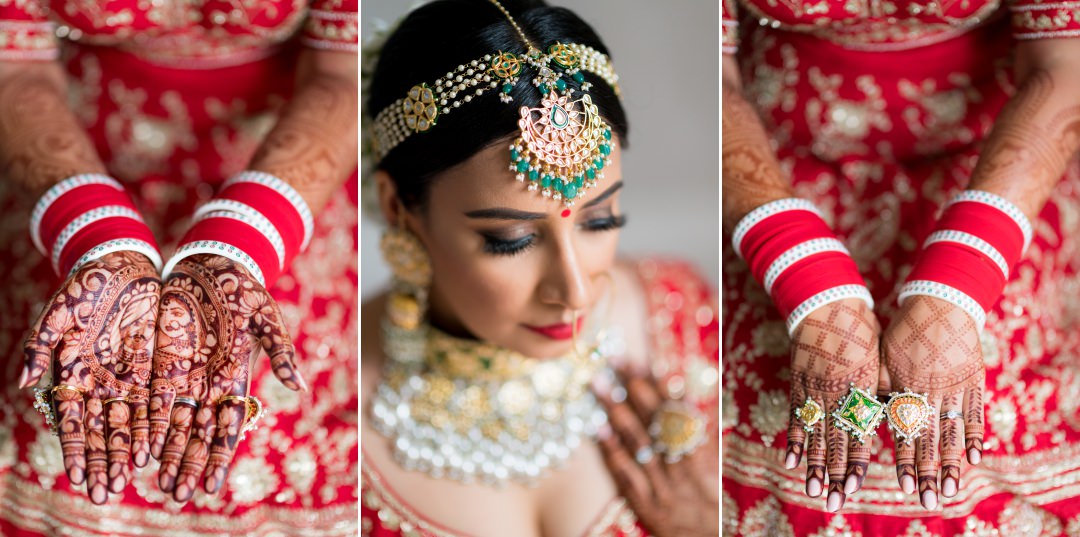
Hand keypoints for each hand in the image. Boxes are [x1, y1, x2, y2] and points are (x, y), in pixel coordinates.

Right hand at [22, 251, 159, 503]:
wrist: (121, 265)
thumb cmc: (83, 289)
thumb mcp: (58, 314)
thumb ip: (39, 347)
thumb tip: (24, 382)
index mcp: (74, 375)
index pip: (72, 422)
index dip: (75, 450)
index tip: (77, 478)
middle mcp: (102, 383)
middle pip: (101, 431)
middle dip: (103, 462)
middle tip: (105, 495)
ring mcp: (130, 378)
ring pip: (128, 423)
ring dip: (127, 452)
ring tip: (129, 481)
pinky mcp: (157, 366)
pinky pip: (157, 401)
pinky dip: (154, 426)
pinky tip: (154, 450)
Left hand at [148, 254, 306, 501]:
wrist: (212, 264)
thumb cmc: (244, 289)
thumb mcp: (266, 316)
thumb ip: (280, 350)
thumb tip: (299, 386)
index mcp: (235, 378)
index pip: (227, 426)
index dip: (220, 457)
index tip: (212, 486)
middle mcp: (208, 384)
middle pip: (197, 433)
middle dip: (189, 465)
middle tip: (179, 496)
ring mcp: (182, 374)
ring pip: (173, 424)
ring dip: (167, 455)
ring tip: (160, 485)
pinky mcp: (158, 360)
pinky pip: (149, 399)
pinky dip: (145, 425)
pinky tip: (139, 450)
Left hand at [593, 367, 718, 536]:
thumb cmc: (713, 498)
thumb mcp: (716, 462)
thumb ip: (702, 429)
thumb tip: (685, 392)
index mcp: (703, 450)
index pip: (677, 408)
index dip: (656, 382)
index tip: (637, 360)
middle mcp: (684, 464)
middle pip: (656, 419)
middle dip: (633, 387)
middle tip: (612, 361)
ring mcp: (665, 483)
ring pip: (640, 442)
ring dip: (617, 412)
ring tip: (599, 385)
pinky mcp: (649, 503)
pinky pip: (628, 474)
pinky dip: (613, 450)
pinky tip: (598, 429)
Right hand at [784, 298, 881, 511]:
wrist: (827, 303)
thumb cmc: (861, 331)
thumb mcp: (878, 361)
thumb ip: (881, 393)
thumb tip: (894, 421)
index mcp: (860, 389)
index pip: (857, 434)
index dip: (854, 462)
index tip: (853, 487)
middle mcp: (836, 395)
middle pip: (834, 442)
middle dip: (833, 474)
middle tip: (832, 502)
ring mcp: (814, 390)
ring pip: (814, 435)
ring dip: (813, 465)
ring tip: (812, 490)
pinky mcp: (798, 384)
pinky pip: (796, 416)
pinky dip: (794, 439)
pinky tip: (791, 460)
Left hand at [881, 295, 983, 509]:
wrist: (940, 303)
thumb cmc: (904, 334)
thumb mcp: (883, 360)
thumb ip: (877, 390)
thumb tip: (862, 418)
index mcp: (903, 388)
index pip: (902, 433)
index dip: (904, 460)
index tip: (904, 486)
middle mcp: (928, 392)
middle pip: (927, 440)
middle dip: (927, 473)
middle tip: (929, 502)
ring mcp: (954, 388)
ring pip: (952, 433)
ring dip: (951, 464)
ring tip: (950, 490)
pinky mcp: (974, 381)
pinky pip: (976, 414)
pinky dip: (976, 436)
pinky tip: (976, 458)